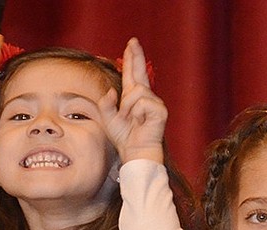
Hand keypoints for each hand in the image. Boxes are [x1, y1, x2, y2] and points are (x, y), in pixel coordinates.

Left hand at [99, 38, 165, 163]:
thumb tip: (112, 91)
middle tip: (133, 40)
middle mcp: (145, 97)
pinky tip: (140, 121)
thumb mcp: (108, 118)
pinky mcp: (160, 110)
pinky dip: (137, 112)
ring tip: (131, 119)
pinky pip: (143, 102)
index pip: (132, 73)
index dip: (132, 58)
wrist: (135, 151)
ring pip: (136, 91)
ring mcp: (154, 103)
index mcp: (132, 97)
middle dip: (136, 56)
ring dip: (128, 106)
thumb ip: (106, 104)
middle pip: (139, 71)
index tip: (131, 43)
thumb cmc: (124, 137)